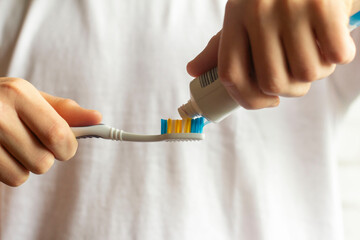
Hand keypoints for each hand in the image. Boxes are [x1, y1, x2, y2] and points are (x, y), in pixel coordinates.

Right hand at [0, 77, 101, 185]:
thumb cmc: (4, 102)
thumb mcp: (31, 98)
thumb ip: (64, 111)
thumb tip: (98, 118)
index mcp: (19, 93)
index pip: (56, 134)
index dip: (68, 148)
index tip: (67, 148)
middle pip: (43, 161)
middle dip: (47, 158)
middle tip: (35, 143)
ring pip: (23, 175)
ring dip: (25, 166)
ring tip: (13, 145)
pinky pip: (7, 180)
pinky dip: (9, 171)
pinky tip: (2, 153)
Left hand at [187, 0, 355, 108]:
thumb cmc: (274, 0)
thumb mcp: (243, 16)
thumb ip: (220, 46)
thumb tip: (193, 71)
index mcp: (234, 18)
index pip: (231, 75)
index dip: (248, 100)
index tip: (267, 102)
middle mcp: (258, 13)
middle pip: (272, 82)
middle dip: (290, 89)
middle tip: (298, 75)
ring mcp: (290, 8)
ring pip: (306, 74)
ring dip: (317, 72)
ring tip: (315, 51)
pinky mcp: (324, 6)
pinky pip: (337, 56)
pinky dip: (340, 54)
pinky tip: (333, 40)